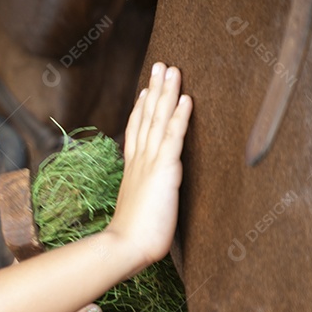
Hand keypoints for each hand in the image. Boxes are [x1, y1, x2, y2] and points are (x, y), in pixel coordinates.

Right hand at [107, 62, 192, 271]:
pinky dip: (179, 117)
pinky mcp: (164, 170)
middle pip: (146, 118)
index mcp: (132, 170)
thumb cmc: (131, 236)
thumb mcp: (136, 209)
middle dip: (154, 91)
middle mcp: (139, 161)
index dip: (140, 110)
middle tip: (160, 66)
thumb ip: (141, 197)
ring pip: (159, 121)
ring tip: (172, 70)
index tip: (144, 92)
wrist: (125, 246)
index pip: (136, 133)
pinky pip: (173, 137)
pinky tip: (186, 98)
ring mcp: (150, 163)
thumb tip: (143, 197)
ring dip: (167, 94)